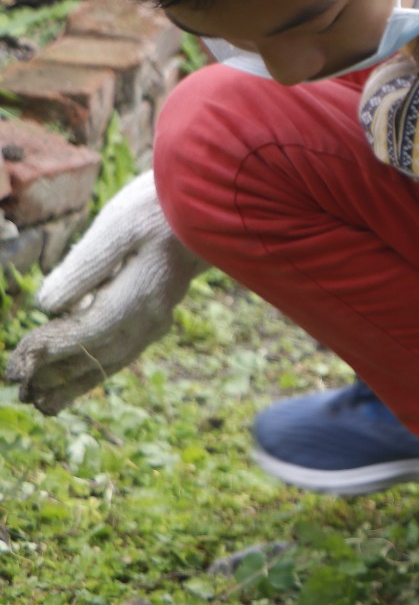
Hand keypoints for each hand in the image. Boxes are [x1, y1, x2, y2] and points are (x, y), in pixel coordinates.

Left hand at [4, 171, 207, 412]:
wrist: (212, 201)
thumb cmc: (161, 207)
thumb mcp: (118, 225)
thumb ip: (84, 266)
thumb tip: (48, 307)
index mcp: (139, 295)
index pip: (85, 334)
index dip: (49, 352)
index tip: (16, 364)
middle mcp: (152, 314)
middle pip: (97, 355)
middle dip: (56, 375)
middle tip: (19, 391)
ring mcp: (159, 315)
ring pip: (114, 359)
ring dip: (77, 381)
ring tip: (45, 403)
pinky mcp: (159, 310)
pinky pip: (126, 350)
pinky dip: (100, 368)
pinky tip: (85, 374)